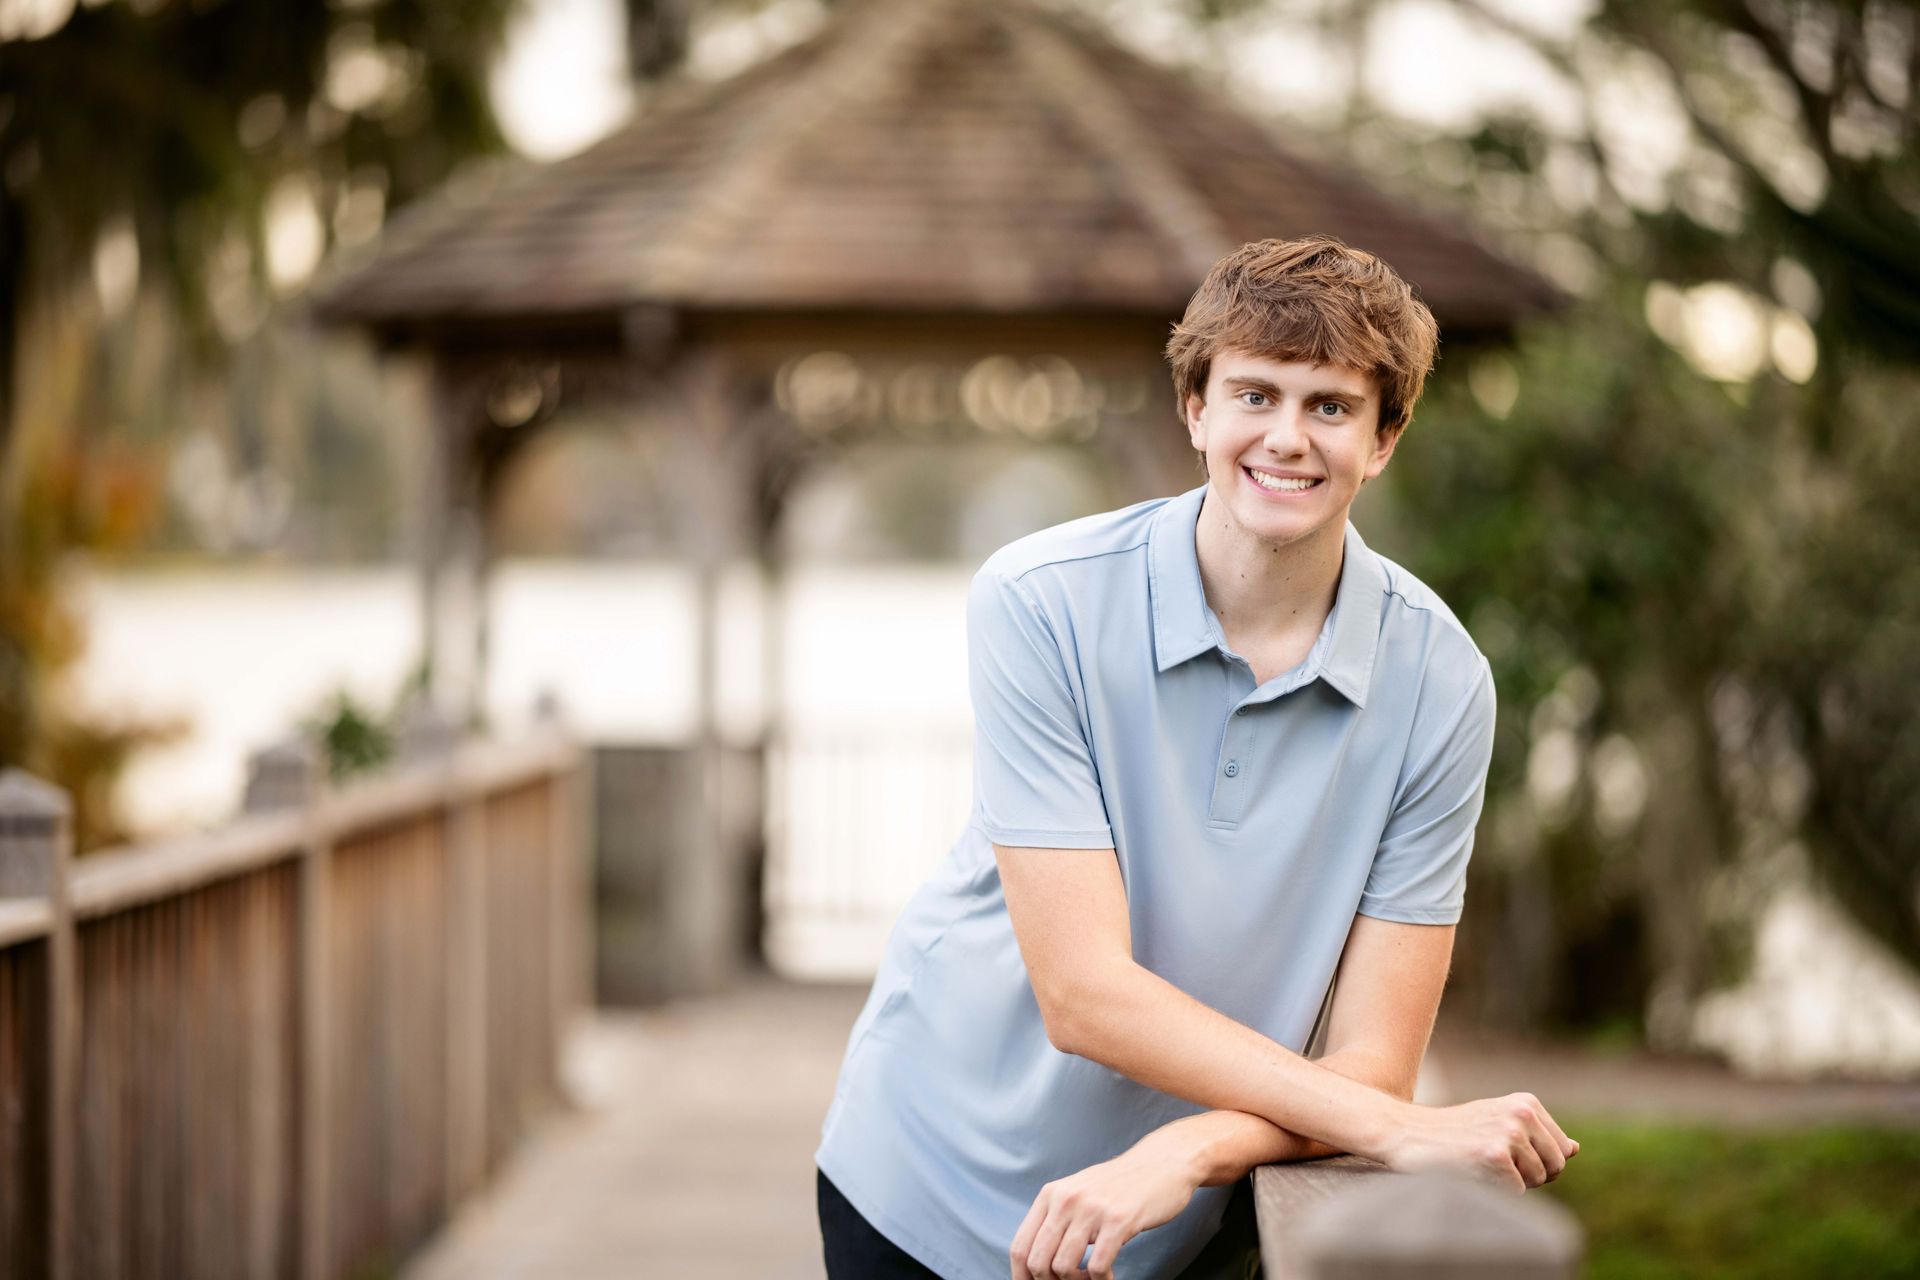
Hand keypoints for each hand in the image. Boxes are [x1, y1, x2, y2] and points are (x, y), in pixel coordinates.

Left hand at [1010, 1129, 1203, 1279]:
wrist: (1162, 1162)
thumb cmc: (1122, 1186)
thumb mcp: (1080, 1193)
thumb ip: (1057, 1219)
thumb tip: (1036, 1263)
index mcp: (1051, 1195)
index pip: (1020, 1247)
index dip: (1023, 1278)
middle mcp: (1065, 1200)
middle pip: (1037, 1262)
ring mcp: (1091, 1209)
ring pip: (1063, 1267)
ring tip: (1092, 1279)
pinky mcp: (1118, 1221)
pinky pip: (1097, 1267)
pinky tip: (1110, 1277)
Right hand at [1385, 1091, 1578, 1191]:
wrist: (1407, 1133)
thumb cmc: (1455, 1133)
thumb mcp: (1498, 1122)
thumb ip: (1537, 1136)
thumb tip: (1574, 1149)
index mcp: (1527, 1103)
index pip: (1562, 1151)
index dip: (1538, 1162)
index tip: (1506, 1153)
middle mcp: (1522, 1114)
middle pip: (1556, 1167)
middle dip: (1530, 1175)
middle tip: (1492, 1163)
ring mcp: (1509, 1133)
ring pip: (1538, 1181)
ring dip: (1511, 1183)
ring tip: (1479, 1165)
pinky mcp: (1494, 1156)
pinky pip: (1517, 1193)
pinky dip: (1496, 1191)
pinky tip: (1472, 1173)